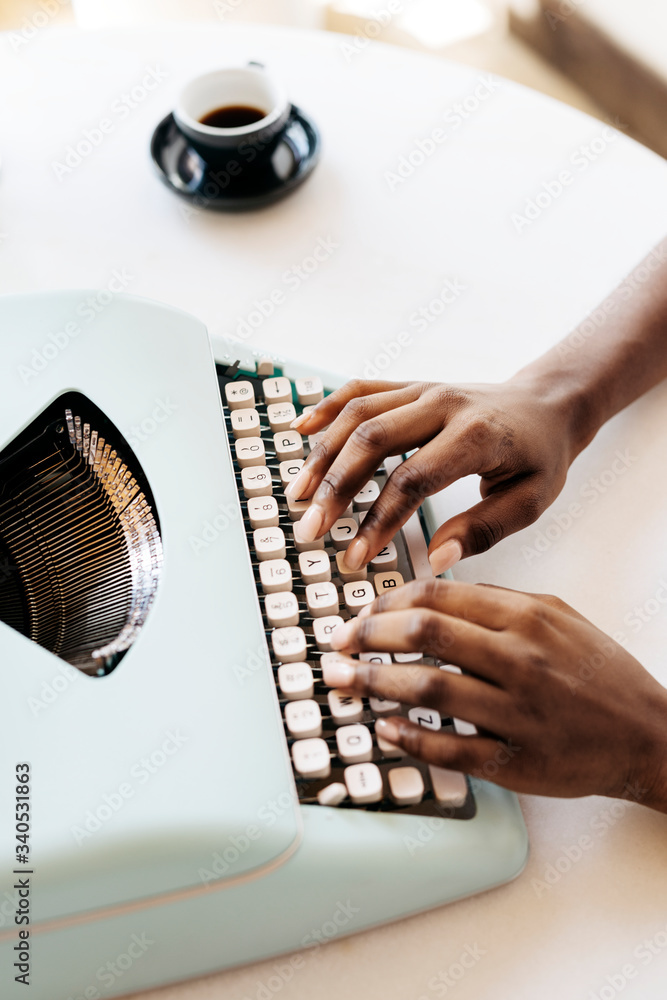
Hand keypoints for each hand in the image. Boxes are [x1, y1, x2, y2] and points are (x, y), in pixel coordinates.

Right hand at [287, 376, 580, 573]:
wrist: (548, 403)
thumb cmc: (540, 456)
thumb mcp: (531, 500)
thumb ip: (484, 529)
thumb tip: (437, 558)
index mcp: (475, 436)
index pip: (411, 479)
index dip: (378, 521)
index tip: (356, 557)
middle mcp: (442, 405)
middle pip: (372, 441)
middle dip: (335, 488)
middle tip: (310, 528)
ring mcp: (423, 390)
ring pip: (358, 414)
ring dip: (322, 454)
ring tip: (297, 493)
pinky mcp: (411, 386)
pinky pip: (362, 390)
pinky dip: (328, 407)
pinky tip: (301, 429)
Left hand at [322, 579, 666, 807]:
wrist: (647, 734)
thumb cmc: (598, 672)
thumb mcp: (557, 615)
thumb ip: (497, 601)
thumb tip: (431, 594)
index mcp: (526, 618)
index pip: (438, 597)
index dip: (386, 604)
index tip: (360, 614)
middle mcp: (519, 659)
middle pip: (424, 634)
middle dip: (367, 636)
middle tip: (337, 644)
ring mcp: (516, 712)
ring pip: (427, 688)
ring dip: (373, 683)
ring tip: (341, 682)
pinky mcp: (515, 761)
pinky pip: (449, 748)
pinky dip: (408, 737)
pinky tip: (384, 728)